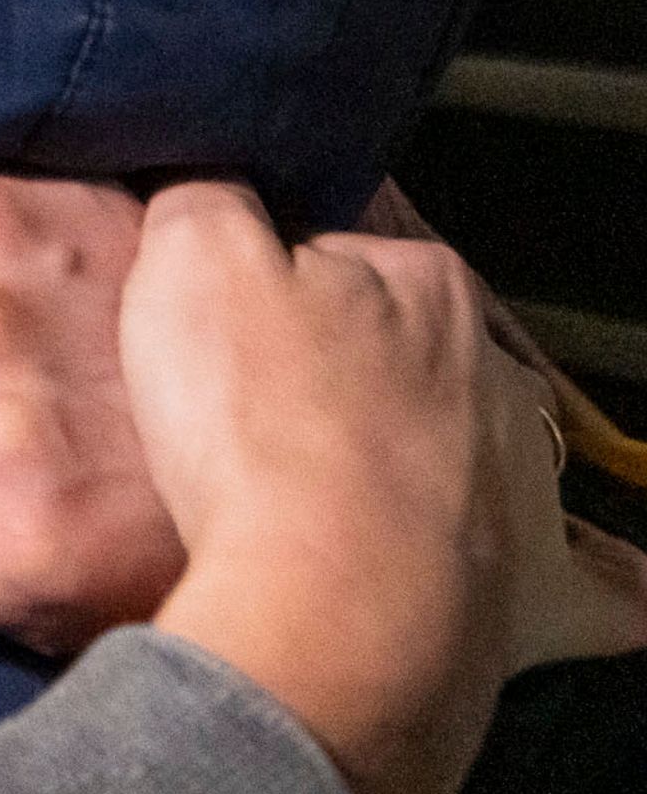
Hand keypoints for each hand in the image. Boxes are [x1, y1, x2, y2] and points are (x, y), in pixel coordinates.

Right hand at [121, 181, 620, 793]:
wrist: (329, 601)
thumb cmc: (261, 429)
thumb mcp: (193, 262)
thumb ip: (211, 201)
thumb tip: (220, 192)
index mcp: (423, 285)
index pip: (342, 256)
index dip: (271, 287)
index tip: (218, 332)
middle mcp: (495, 373)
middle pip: (417, 350)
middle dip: (360, 371)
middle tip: (270, 418)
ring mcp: (527, 482)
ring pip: (501, 444)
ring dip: (452, 455)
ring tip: (369, 491)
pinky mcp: (541, 588)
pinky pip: (597, 581)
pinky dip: (599, 580)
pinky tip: (598, 584)